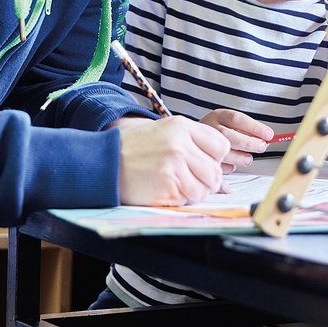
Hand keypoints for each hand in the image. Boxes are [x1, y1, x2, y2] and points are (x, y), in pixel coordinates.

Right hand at [111, 115, 230, 205]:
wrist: (105, 161)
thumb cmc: (137, 147)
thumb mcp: (166, 130)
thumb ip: (193, 139)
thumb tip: (219, 159)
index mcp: (183, 126)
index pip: (222, 146)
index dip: (216, 158)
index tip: (204, 162)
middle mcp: (181, 145)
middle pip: (215, 171)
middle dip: (207, 180)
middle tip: (191, 179)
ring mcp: (174, 167)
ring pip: (205, 188)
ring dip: (195, 192)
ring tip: (179, 185)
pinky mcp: (167, 188)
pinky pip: (188, 200)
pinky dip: (181, 199)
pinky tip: (167, 190)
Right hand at [200, 109, 272, 171]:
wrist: (192, 137)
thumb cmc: (219, 131)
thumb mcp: (231, 124)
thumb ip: (248, 130)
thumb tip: (267, 138)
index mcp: (219, 116)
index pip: (237, 119)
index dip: (254, 127)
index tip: (269, 134)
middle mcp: (209, 128)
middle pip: (229, 135)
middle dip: (249, 143)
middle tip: (261, 147)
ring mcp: (202, 144)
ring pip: (222, 153)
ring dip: (240, 158)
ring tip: (247, 158)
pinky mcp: (201, 160)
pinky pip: (216, 167)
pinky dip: (228, 169)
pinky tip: (233, 165)